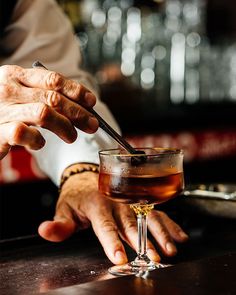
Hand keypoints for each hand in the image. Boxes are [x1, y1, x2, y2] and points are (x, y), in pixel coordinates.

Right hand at [0, 65, 97, 158]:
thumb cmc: (2, 113)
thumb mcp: (21, 96)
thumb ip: (43, 95)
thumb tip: (81, 105)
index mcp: (15, 75)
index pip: (52, 78)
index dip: (76, 90)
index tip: (91, 101)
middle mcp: (7, 89)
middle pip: (53, 98)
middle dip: (78, 112)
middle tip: (92, 125)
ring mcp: (1, 109)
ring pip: (44, 114)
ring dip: (64, 126)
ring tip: (71, 137)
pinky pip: (24, 133)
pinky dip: (38, 140)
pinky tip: (39, 143)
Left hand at [38, 170, 187, 264]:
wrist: (89, 176)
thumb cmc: (77, 196)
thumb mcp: (64, 208)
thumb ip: (60, 224)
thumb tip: (45, 230)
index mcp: (97, 203)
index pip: (105, 226)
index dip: (112, 242)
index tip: (120, 258)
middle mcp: (117, 201)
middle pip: (131, 222)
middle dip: (144, 240)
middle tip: (155, 256)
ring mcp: (131, 200)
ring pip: (149, 216)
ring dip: (161, 233)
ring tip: (171, 248)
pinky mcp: (140, 201)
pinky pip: (157, 211)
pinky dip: (169, 223)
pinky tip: (179, 235)